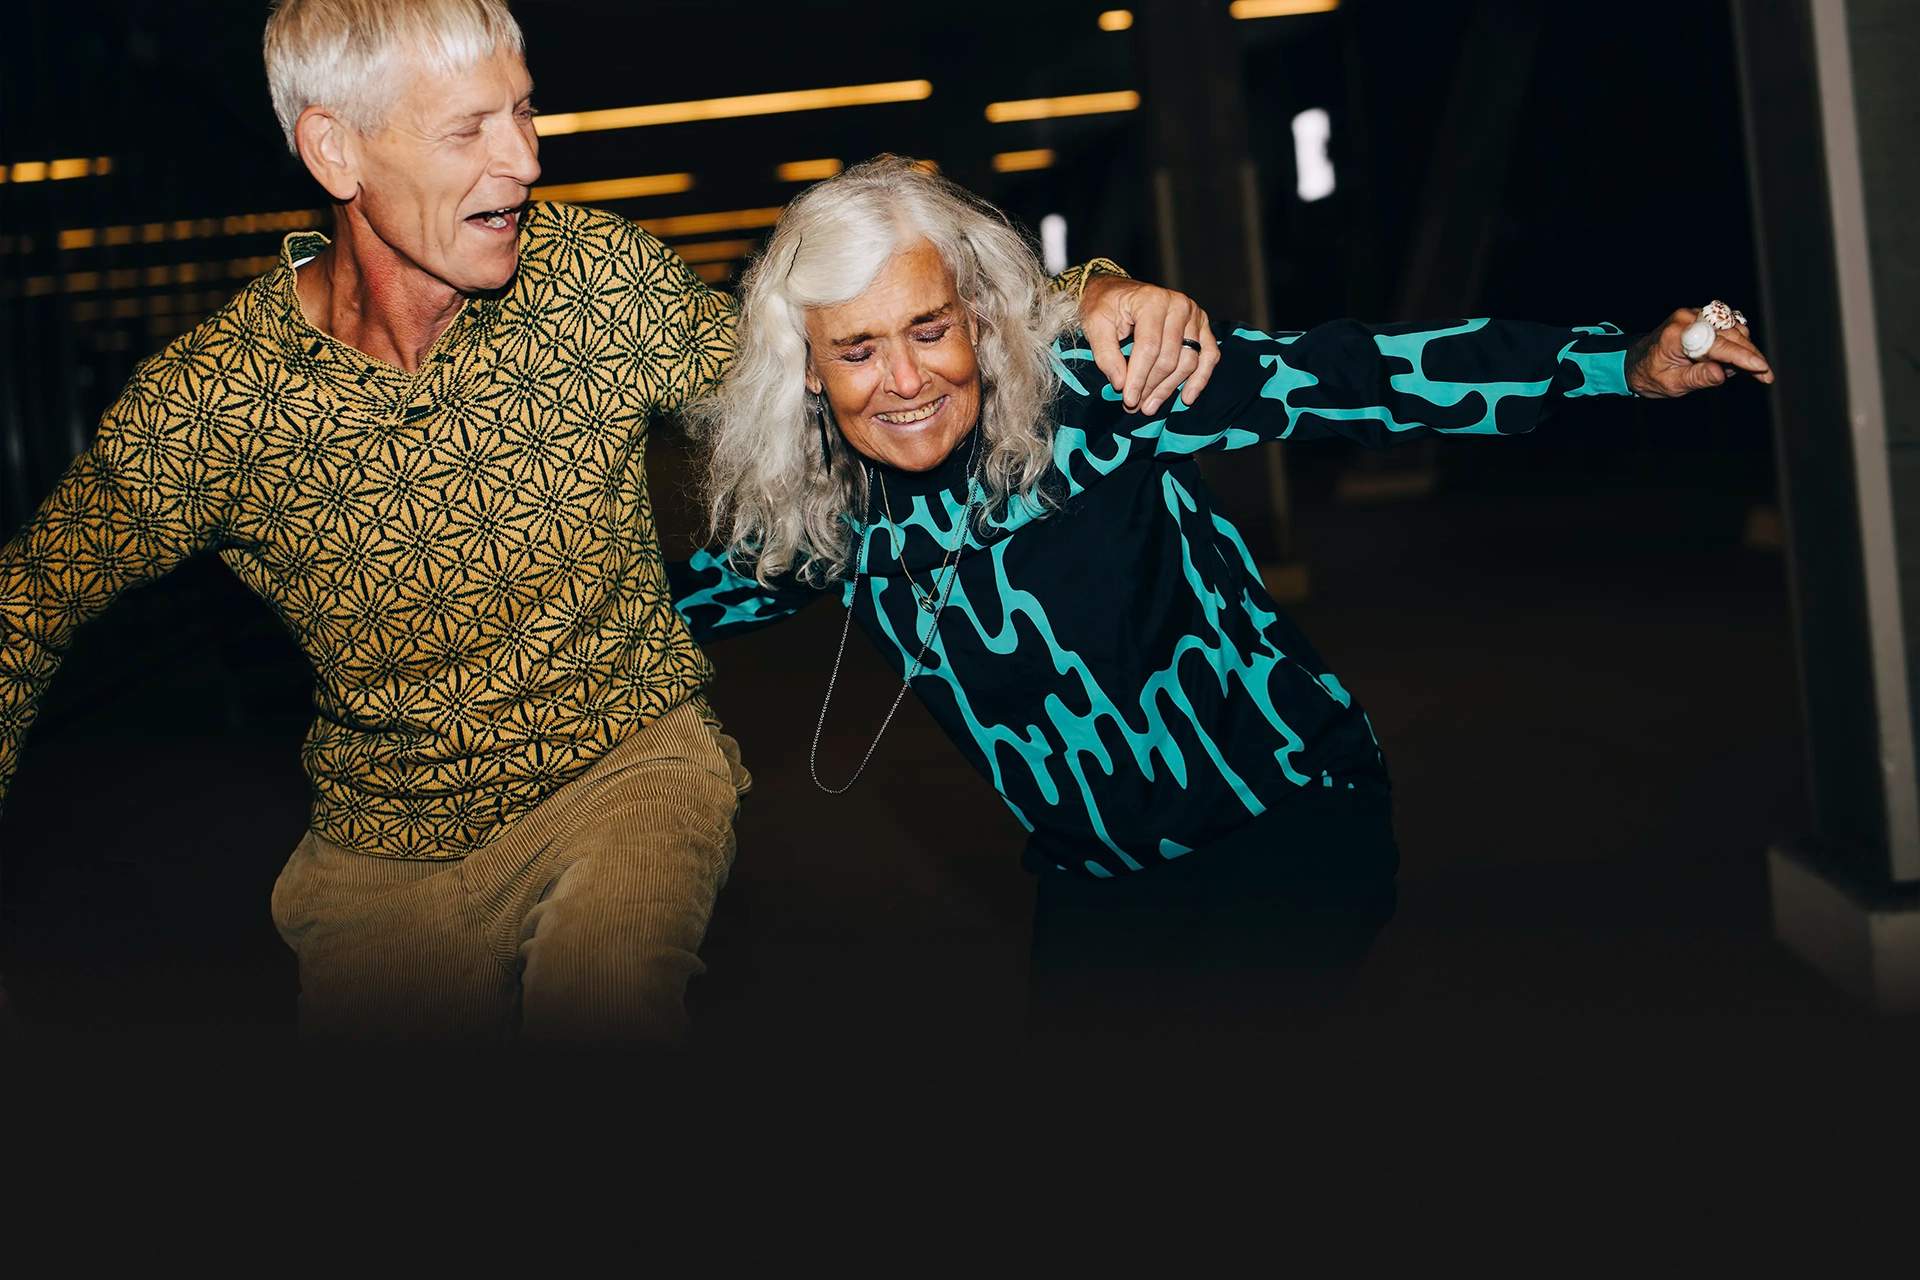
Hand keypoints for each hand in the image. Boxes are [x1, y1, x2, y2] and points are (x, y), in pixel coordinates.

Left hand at [1079, 275, 1221, 416]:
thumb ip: (1106, 354)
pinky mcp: (1202, 326)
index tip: (1128, 399)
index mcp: (1152, 300)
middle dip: (1151, 386)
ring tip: (1150, 406)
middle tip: (1136, 406)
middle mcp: (1178, 305)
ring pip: (1189, 361)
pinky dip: (1200, 378)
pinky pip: (1209, 355)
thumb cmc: (1106, 306)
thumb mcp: (1095, 324)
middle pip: (1169, 357)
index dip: (1139, 377)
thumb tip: (1121, 384)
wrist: (1118, 292)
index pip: (1149, 347)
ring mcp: (1194, 315)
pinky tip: (1187, 398)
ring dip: (1170, 388)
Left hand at [1626, 308, 1774, 397]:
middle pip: (1730, 334)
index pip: (1716, 344)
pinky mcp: (1702, 317)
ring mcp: (1695, 315)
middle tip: (1765, 376)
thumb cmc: (1650, 375)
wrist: (1636, 361)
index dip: (1741, 356)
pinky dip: (1737, 343)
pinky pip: (1728, 327)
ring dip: (1745, 349)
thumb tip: (1723, 374)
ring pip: (1734, 329)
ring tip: (1742, 372)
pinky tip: (1734, 361)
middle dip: (1750, 355)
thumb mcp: (1671, 384)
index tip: (1761, 368)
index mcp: (1676, 335)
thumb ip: (1697, 378)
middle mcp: (1687, 318)